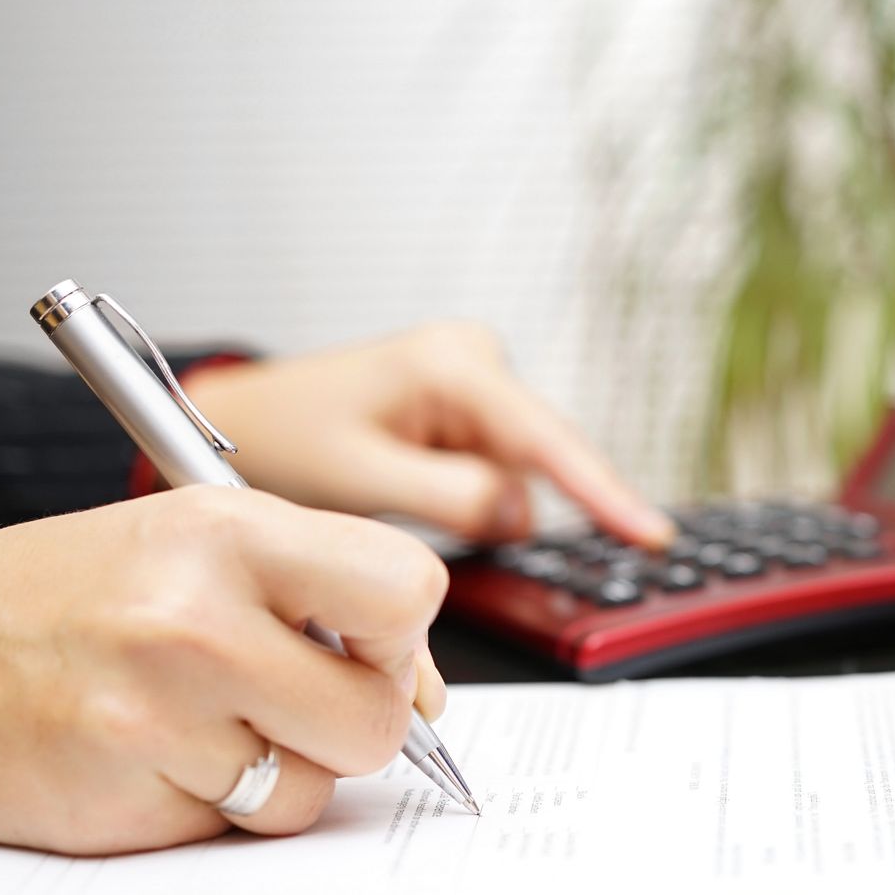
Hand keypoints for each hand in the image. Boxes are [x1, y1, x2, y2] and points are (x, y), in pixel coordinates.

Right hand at [0, 487, 448, 853]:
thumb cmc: (72, 592)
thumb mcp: (199, 539)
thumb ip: (323, 592)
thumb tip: (427, 691)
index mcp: (229, 533)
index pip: (404, 590)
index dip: (405, 635)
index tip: (373, 646)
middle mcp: (195, 621)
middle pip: (381, 717)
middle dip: (360, 721)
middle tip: (304, 699)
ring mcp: (157, 718)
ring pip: (315, 789)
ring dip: (286, 773)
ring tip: (215, 724)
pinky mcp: (126, 799)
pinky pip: (238, 831)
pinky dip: (217, 807)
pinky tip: (163, 758)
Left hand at [184, 322, 672, 548]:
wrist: (243, 421)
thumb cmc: (284, 437)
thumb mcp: (362, 478)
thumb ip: (452, 497)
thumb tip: (522, 516)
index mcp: (450, 364)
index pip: (546, 440)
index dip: (604, 493)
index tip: (651, 535)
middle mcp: (474, 359)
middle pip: (536, 458)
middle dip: (503, 508)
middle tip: (431, 519)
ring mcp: (474, 381)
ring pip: (515, 472)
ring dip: (476, 504)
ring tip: (392, 493)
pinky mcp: (467, 408)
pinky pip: (494, 470)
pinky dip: (470, 498)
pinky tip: (414, 491)